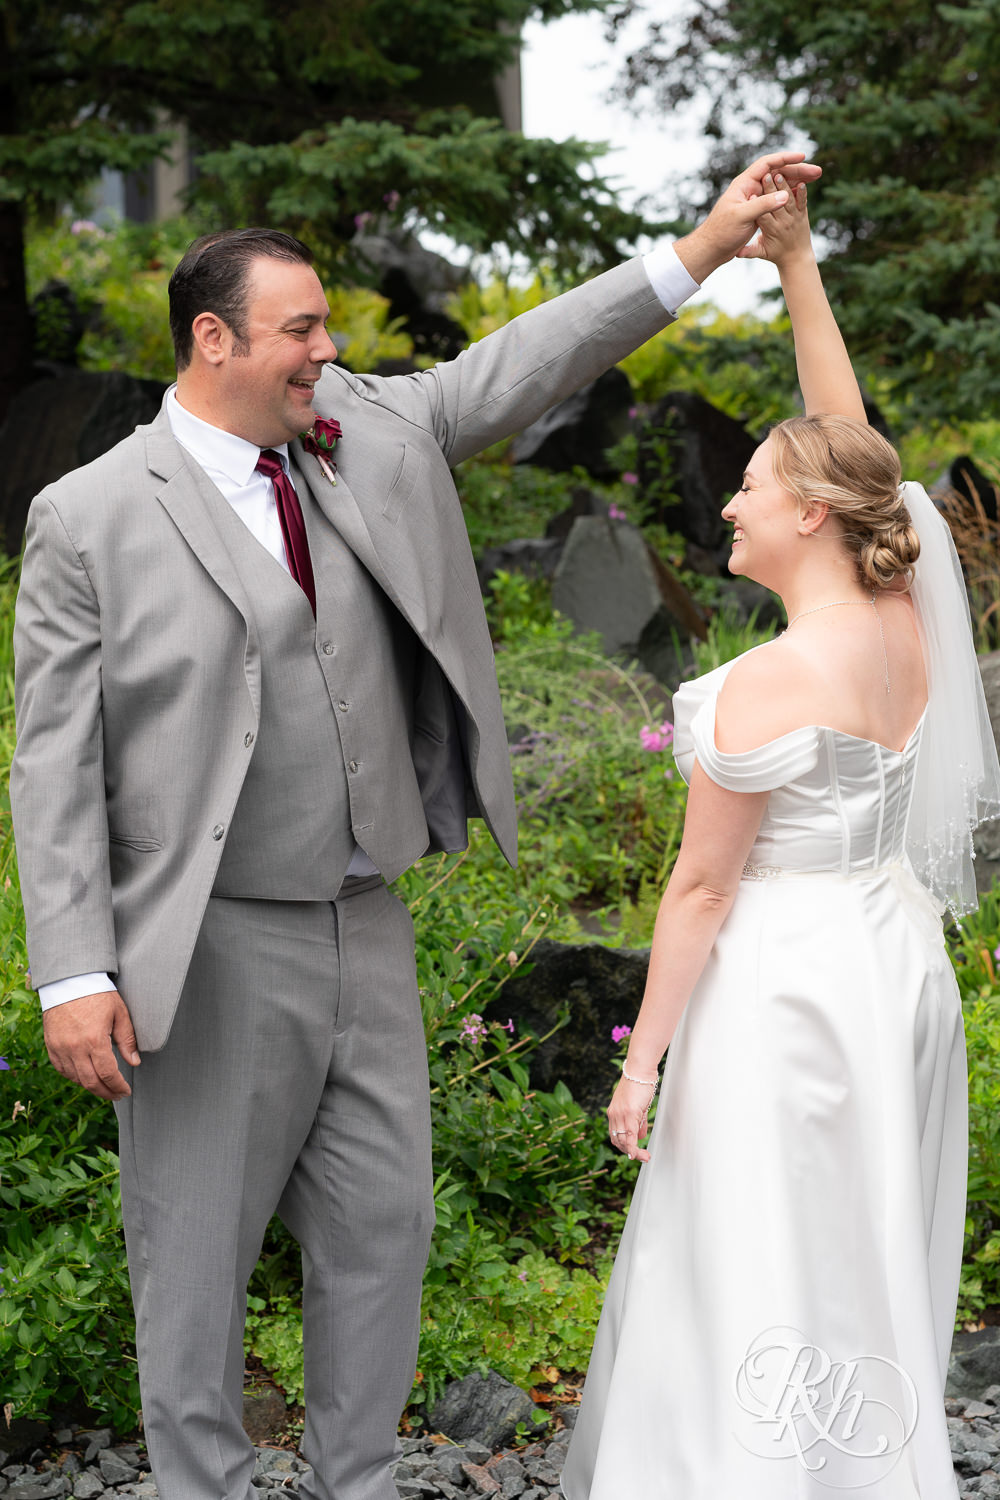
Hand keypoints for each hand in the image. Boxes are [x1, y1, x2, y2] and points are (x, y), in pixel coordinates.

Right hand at [43, 990, 139, 1101]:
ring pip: (76, 1078)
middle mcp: (75, 1048)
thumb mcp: (119, 1013)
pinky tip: (85, 1076)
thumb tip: (135, 1062)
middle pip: (91, 1082)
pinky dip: (74, 1077)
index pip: (108, 1074)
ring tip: (103, 1086)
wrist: (68, 981)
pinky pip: (62, 1069)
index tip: (125, 1091)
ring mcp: (60, 1048)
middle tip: (117, 1095)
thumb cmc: (97, 994)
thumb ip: (127, 1040)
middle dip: (106, 1092)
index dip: (118, 1086)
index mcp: (94, 1040)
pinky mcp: (51, 1045)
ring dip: (91, 1086)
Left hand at [607, 1076, 655, 1163]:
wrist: (639, 1070)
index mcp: (613, 1113)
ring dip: (634, 1152)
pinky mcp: (629, 1112)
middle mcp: (613, 1114)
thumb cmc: (639, 1085)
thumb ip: (637, 1123)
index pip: (615, 1136)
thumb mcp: (637, 1107)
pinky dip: (633, 1147)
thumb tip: (640, 1137)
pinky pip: (630, 1135)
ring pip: (623, 1140)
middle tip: (642, 1158)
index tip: (634, 1154)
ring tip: (645, 1157)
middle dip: (629, 1152)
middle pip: (618, 1141)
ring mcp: (620, 1114)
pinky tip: (638, 1154)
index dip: (624, 1147)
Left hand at [674, 151, 822, 282]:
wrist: (713, 249)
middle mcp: (751, 188)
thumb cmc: (722, 232)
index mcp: (744, 184)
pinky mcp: (758, 210)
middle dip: (798, 170)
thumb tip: (784, 195)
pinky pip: (778, 196)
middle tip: (818, 172)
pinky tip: (803, 192)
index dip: (785, 159)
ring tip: (816, 178)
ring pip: (780, 184)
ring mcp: (755, 199)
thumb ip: (762, 205)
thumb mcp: (742, 217)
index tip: (803, 158)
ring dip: (797, 180)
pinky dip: (792, 192)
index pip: (767, 163)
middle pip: (778, 172)